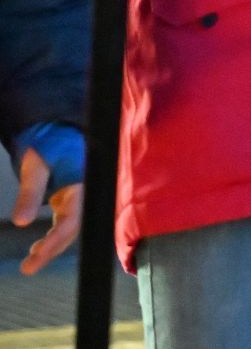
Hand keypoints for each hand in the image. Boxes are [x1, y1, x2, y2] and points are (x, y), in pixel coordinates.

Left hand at [11, 149, 80, 274]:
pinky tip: (38, 247)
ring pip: (69, 229)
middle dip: (51, 249)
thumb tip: (20, 222)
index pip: (70, 220)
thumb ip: (29, 193)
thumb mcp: (35, 167)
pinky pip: (66, 224)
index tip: (36, 254)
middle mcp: (84, 195)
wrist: (57, 128)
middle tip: (28, 267)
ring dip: (51, 247)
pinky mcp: (71, 199)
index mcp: (81, 186)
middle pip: (71, 230)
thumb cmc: (48, 143)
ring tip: (30, 264)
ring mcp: (79, 198)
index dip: (54, 239)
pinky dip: (53, 237)